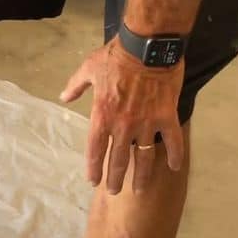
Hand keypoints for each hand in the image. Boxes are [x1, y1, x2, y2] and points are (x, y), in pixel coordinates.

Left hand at [61, 37, 184, 193]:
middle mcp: (122, 125)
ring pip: (143, 157)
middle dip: (115, 178)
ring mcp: (146, 122)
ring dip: (141, 176)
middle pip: (118, 159)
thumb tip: (63, 97)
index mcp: (102, 115)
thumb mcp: (88, 69)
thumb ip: (75, 87)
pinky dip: (174, 155)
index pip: (95, 150)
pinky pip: (172, 141)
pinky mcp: (166, 116)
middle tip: (114, 191)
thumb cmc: (115, 56)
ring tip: (138, 189)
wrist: (147, 46)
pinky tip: (172, 168)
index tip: (93, 181)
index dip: (94, 168)